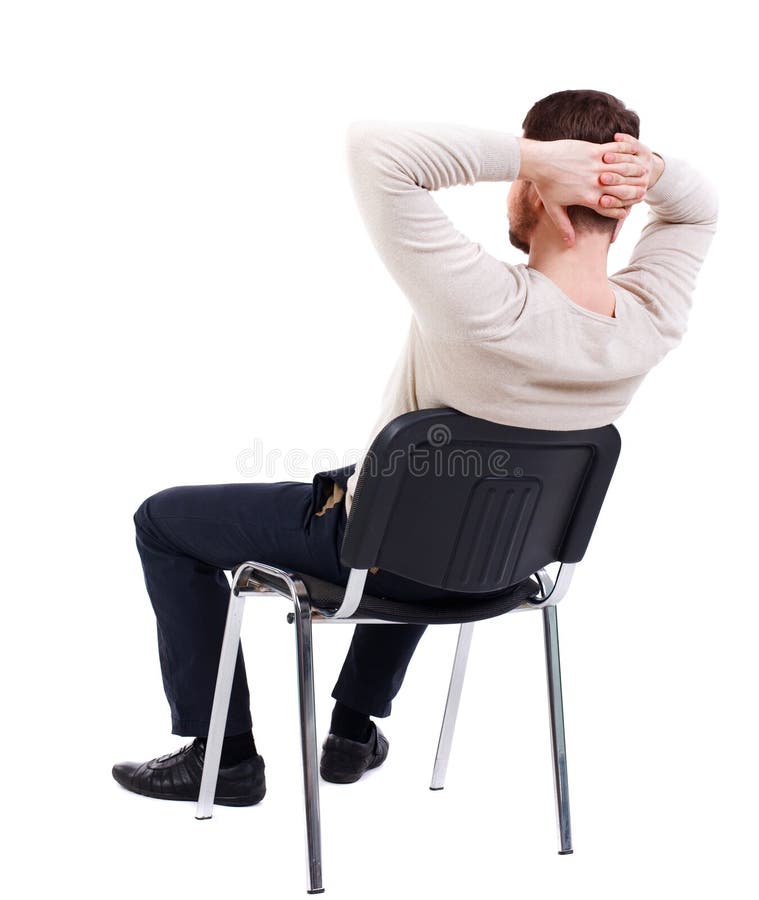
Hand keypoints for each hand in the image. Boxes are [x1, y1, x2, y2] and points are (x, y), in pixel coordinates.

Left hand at [518, 134, 651, 244]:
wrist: (539, 162)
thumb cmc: (544, 185)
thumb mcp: (553, 209)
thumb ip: (564, 227)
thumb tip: (570, 244)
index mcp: (587, 199)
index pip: (611, 208)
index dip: (620, 211)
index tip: (627, 212)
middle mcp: (594, 183)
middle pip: (621, 190)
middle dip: (632, 192)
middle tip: (642, 191)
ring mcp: (595, 166)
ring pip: (622, 171)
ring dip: (633, 172)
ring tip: (642, 172)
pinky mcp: (593, 150)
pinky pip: (615, 153)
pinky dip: (623, 154)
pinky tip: (629, 155)